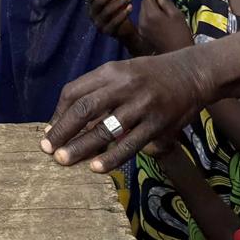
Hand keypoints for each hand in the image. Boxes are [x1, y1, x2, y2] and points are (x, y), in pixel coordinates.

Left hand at [42, 49, 206, 171]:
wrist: (192, 73)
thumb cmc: (151, 75)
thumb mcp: (123, 72)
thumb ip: (100, 90)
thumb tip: (71, 118)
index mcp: (110, 71)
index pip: (74, 91)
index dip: (58, 113)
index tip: (49, 131)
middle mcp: (123, 85)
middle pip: (84, 108)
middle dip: (62, 130)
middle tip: (47, 149)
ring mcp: (141, 104)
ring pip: (104, 128)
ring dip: (81, 146)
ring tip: (64, 160)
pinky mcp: (157, 123)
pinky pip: (130, 143)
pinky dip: (111, 157)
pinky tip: (96, 168)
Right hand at [87, 0, 135, 42]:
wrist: (123, 30)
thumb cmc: (116, 11)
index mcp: (91, 5)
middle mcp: (92, 15)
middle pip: (99, 1)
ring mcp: (99, 24)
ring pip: (107, 11)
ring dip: (119, 2)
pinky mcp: (108, 31)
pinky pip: (115, 22)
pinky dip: (123, 13)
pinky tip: (131, 6)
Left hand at [137, 0, 193, 54]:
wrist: (177, 54)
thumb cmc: (180, 33)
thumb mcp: (176, 15)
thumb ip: (165, 2)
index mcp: (151, 14)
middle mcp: (142, 20)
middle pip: (143, 4)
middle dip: (152, 2)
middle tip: (165, 8)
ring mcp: (141, 28)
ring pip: (142, 12)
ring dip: (150, 10)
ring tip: (163, 17)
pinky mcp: (142, 34)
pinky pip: (143, 21)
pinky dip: (149, 19)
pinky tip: (159, 24)